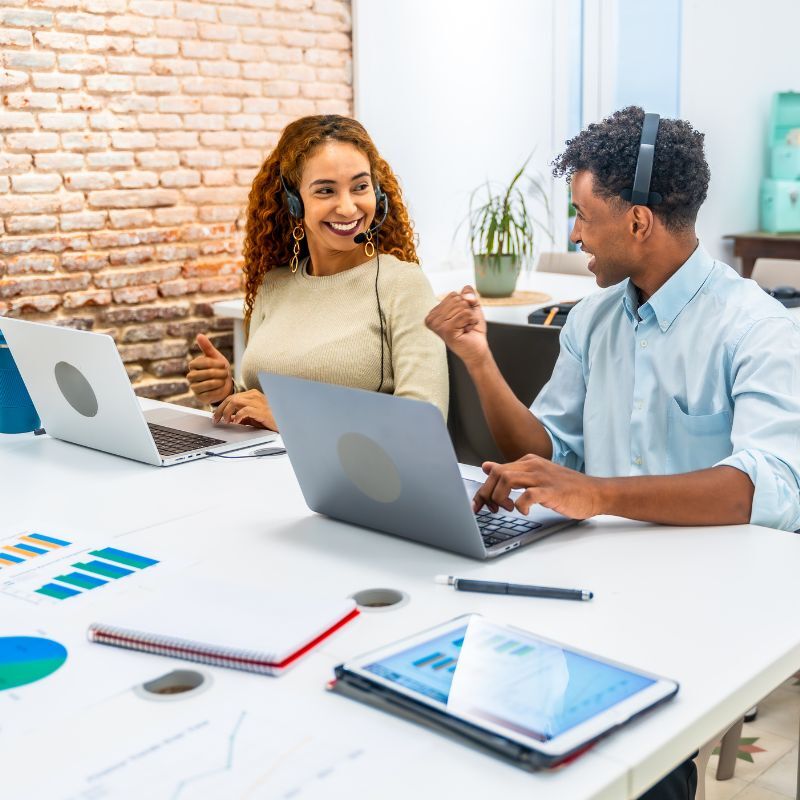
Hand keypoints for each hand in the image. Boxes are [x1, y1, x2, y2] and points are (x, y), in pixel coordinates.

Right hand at [187, 334, 232, 404]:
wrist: (225, 385)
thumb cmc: (219, 369)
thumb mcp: (215, 357)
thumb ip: (207, 347)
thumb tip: (199, 335)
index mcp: (193, 365)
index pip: (201, 363)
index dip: (214, 363)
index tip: (224, 364)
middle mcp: (191, 376)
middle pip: (205, 374)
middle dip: (219, 373)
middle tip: (226, 372)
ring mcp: (194, 388)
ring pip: (207, 384)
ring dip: (219, 381)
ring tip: (224, 379)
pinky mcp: (200, 397)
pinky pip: (210, 394)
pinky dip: (219, 390)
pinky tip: (222, 387)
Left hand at [212, 389, 276, 430]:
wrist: (284, 422)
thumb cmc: (270, 419)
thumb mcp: (252, 416)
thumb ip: (241, 415)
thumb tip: (228, 418)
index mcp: (252, 395)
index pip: (231, 397)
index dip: (221, 406)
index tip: (215, 415)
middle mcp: (254, 395)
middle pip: (231, 398)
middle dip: (220, 409)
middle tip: (216, 419)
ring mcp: (258, 402)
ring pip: (235, 401)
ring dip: (227, 412)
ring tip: (226, 421)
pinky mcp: (261, 410)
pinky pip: (245, 410)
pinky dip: (238, 416)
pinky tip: (236, 422)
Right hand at [425, 285, 488, 366]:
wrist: (477, 348)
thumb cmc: (472, 330)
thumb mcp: (471, 306)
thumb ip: (468, 294)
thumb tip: (466, 295)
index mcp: (434, 312)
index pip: (453, 295)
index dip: (464, 305)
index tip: (462, 319)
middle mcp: (432, 318)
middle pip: (457, 299)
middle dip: (467, 311)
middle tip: (464, 324)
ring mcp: (438, 325)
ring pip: (462, 306)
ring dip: (470, 318)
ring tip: (464, 328)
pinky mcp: (446, 330)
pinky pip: (465, 314)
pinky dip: (471, 322)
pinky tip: (466, 331)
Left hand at [473, 454, 601, 519]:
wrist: (595, 492)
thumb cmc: (566, 488)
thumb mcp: (535, 475)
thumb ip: (512, 472)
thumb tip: (487, 466)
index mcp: (528, 461)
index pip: (496, 470)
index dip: (483, 488)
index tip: (478, 504)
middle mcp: (533, 466)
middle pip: (497, 474)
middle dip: (486, 494)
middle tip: (489, 509)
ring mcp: (542, 477)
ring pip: (507, 480)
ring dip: (500, 497)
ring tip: (507, 509)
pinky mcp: (551, 491)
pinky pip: (527, 495)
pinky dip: (520, 505)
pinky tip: (524, 512)